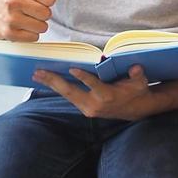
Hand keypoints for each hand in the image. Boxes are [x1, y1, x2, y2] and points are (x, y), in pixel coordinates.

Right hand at [0, 0, 56, 40]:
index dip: (46, 0)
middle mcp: (13, 0)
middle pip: (47, 14)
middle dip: (42, 13)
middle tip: (29, 9)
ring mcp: (10, 18)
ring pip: (43, 27)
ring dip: (37, 24)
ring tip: (25, 17)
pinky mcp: (9, 33)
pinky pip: (34, 38)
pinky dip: (30, 34)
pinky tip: (20, 26)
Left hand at [34, 64, 154, 120]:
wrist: (136, 110)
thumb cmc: (137, 91)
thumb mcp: (140, 83)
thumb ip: (138, 75)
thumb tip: (136, 68)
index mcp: (107, 96)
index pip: (94, 85)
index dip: (83, 77)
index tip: (72, 69)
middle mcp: (95, 105)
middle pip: (71, 91)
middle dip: (54, 80)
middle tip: (39, 72)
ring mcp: (88, 108)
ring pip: (66, 95)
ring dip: (51, 85)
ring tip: (36, 75)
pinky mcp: (84, 109)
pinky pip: (68, 97)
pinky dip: (57, 89)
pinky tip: (46, 81)